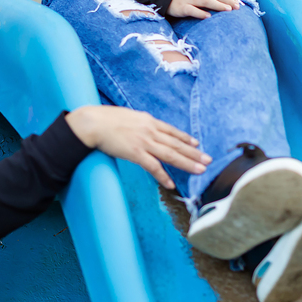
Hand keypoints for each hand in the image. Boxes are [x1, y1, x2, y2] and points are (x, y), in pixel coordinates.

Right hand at [65, 106, 211, 188]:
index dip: (186, 138)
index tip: (197, 144)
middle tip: (209, 160)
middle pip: (177, 144)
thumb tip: (146, 129)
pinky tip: (170, 184)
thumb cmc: (107, 120)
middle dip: (194, 153)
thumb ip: (140, 124)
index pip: (172, 131)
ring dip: (187, 163)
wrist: (93, 123)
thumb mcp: (129, 117)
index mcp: (149, 121)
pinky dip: (163, 176)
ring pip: (171, 155)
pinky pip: (153, 167)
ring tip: (200, 170)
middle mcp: (150, 130)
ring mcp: (144, 142)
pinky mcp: (135, 153)